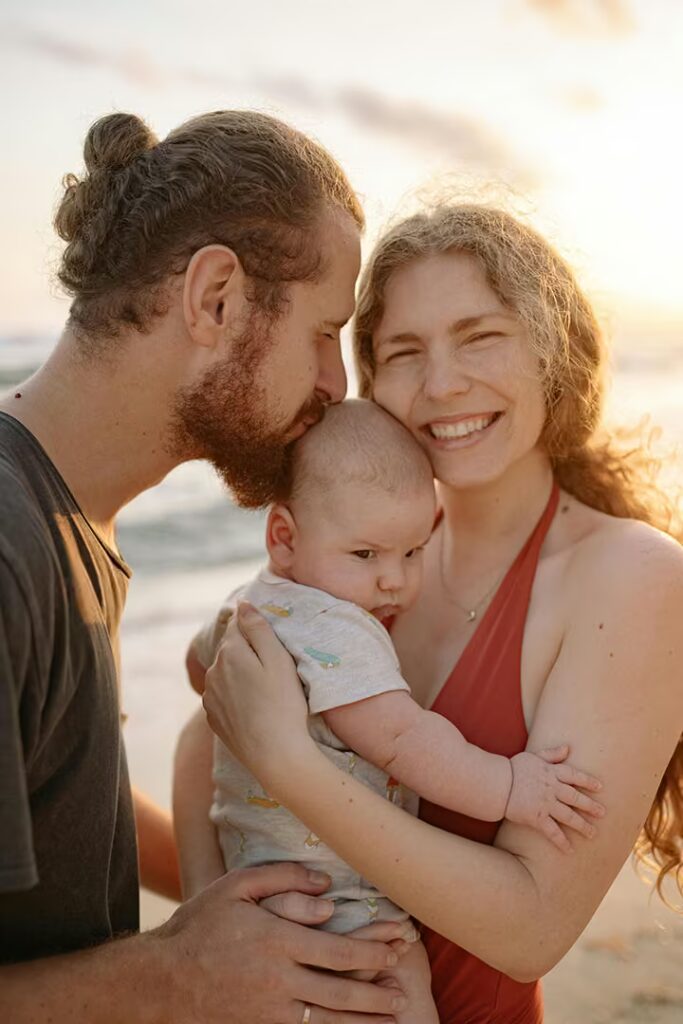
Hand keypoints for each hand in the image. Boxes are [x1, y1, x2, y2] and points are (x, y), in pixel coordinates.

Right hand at [153, 862, 406, 1022]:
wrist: (157, 982)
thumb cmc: (199, 926)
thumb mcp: (235, 887)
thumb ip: (283, 878)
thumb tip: (328, 885)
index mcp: (276, 940)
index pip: (337, 948)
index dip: (371, 951)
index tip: (395, 949)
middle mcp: (277, 980)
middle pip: (340, 991)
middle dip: (376, 993)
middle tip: (403, 992)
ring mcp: (268, 1013)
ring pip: (328, 1021)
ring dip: (363, 1020)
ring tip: (391, 1018)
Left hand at [202, 603, 313, 788]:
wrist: (276, 756)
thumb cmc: (284, 705)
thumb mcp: (278, 660)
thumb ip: (258, 629)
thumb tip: (242, 604)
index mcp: (229, 652)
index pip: (237, 624)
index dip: (253, 626)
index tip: (270, 637)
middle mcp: (213, 671)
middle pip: (230, 649)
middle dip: (247, 650)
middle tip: (274, 665)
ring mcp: (210, 697)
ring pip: (225, 672)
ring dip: (240, 672)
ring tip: (265, 688)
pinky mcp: (213, 718)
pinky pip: (223, 695)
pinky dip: (236, 694)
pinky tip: (255, 706)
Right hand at [505, 745, 604, 851]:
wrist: (497, 783)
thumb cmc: (513, 768)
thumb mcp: (533, 756)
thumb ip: (552, 754)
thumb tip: (568, 748)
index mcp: (551, 772)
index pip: (574, 776)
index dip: (588, 781)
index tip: (600, 787)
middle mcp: (552, 788)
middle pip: (575, 797)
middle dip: (590, 806)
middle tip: (603, 813)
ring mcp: (545, 804)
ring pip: (569, 816)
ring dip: (582, 825)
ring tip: (593, 834)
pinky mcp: (536, 818)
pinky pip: (552, 832)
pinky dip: (562, 841)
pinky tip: (570, 850)